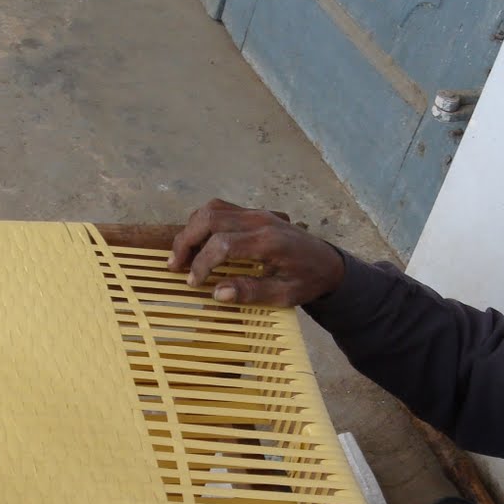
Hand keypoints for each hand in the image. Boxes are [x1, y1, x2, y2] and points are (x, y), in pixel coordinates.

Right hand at [167, 198, 344, 305]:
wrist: (329, 263)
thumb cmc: (308, 280)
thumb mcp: (285, 295)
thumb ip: (251, 292)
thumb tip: (217, 293)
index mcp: (269, 241)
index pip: (223, 244)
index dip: (202, 263)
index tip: (194, 283)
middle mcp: (260, 220)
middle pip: (211, 218)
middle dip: (186, 240)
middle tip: (175, 266)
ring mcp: (257, 213)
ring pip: (213, 208)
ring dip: (191, 229)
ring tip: (181, 255)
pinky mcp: (254, 212)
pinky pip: (221, 209)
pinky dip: (203, 223)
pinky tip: (197, 243)